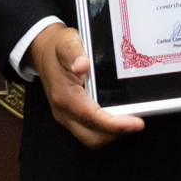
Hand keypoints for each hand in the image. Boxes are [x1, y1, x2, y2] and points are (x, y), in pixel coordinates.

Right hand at [27, 21, 143, 148]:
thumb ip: (73, 52)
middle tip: (137, 123)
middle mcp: (64, 112)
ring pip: (91, 138)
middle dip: (116, 134)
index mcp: (64, 96)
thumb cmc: (57, 47)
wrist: (43, 50)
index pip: (92, 118)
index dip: (116, 124)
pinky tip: (118, 117)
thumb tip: (81, 64)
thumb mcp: (66, 41)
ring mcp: (66, 116)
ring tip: (130, 121)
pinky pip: (89, 131)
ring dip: (111, 134)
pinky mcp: (70, 117)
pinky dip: (105, 130)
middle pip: (93, 138)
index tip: (137, 123)